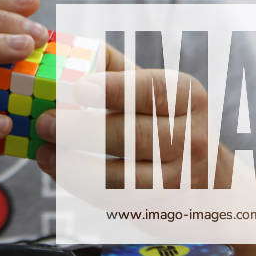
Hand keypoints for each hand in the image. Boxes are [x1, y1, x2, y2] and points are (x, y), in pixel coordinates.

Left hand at [34, 45, 234, 188]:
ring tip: (43, 149)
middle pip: (132, 134)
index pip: (152, 90)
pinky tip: (57, 169)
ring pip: (120, 174)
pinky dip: (80, 184)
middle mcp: (191, 136)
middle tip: (45, 121)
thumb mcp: (155, 91)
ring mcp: (179, 178)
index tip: (78, 89)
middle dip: (82, 128)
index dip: (114, 89)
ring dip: (74, 162)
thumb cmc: (168, 123)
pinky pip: (114, 197)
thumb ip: (116, 69)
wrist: (212, 183)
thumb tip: (72, 47)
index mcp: (187, 96)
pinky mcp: (161, 208)